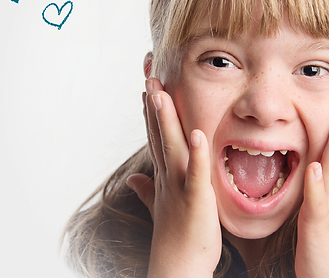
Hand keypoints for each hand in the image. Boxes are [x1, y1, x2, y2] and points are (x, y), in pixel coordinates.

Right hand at [125, 78, 220, 277]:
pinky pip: (194, 173)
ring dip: (165, 118)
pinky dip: (194, 153)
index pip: (155, 134)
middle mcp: (167, 176)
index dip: (150, 108)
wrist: (177, 267)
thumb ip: (146, 190)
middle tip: (149, 70)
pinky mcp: (195, 199)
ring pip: (171, 145)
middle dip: (153, 101)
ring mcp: (178, 186)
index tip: (148, 82)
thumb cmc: (176, 239)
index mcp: (164, 175)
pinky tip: (196, 132)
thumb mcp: (160, 207)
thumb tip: (132, 179)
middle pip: (158, 131)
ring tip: (160, 91)